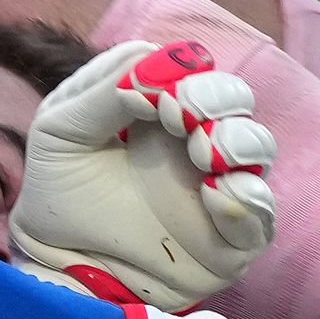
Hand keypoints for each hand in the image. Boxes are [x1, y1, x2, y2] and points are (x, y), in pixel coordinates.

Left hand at [7, 38, 276, 310]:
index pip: (194, 70)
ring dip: (238, 140)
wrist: (58, 258)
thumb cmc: (59, 187)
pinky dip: (247, 200)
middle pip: (235, 99)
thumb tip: (154, 60)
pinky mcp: (232, 238)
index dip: (183, 71)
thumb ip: (103, 89)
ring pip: (258, 147)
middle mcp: (197, 140)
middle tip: (182, 114)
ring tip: (203, 153)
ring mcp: (219, 186)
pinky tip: (215, 194)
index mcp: (160, 107)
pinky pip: (261, 215)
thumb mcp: (62, 128)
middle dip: (217, 96)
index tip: (154, 94)